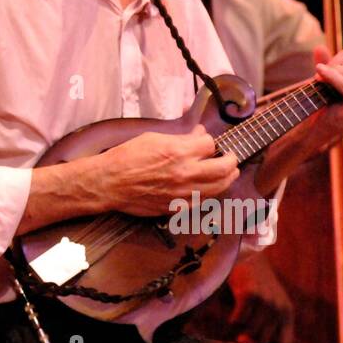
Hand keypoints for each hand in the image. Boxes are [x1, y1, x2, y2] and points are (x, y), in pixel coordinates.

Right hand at [99, 125, 238, 217]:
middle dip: (231, 160)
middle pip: (224, 167)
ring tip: (228, 173)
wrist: (111, 183)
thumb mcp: (153, 138)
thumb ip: (180, 138)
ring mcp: (184, 193)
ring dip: (228, 178)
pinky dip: (211, 193)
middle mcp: (186, 173)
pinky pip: (204, 201)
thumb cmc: (127, 157)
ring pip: (220, 187)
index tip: (206, 142)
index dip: (209, 141)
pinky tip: (210, 187)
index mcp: (179, 152)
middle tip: (231, 158)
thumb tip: (199, 134)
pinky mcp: (178, 207)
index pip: (210, 144)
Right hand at [226, 253, 294, 342]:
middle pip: (264, 340)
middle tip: (243, 330)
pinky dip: (232, 320)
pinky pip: (238, 320)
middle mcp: (279, 307)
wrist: (248, 255)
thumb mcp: (271, 304)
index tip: (256, 342)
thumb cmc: (257, 284)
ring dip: (241, 328)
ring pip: (250, 331)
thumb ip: (268, 325)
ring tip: (240, 316)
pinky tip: (232, 312)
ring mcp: (265, 301)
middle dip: (251, 338)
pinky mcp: (249, 294)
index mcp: (287, 312)